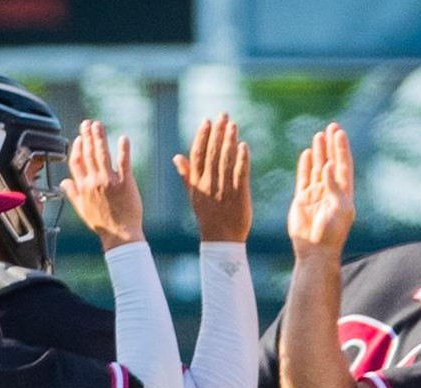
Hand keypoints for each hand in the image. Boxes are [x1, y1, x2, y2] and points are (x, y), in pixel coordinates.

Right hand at [60, 119, 145, 249]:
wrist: (119, 235)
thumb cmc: (102, 224)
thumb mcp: (81, 209)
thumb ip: (72, 193)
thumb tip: (64, 183)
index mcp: (83, 187)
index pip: (76, 162)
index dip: (77, 148)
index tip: (80, 138)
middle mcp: (94, 182)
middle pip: (88, 154)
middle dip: (87, 136)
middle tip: (89, 123)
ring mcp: (109, 182)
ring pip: (102, 155)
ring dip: (100, 138)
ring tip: (99, 125)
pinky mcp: (125, 184)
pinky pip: (123, 163)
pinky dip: (123, 150)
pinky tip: (123, 138)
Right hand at [176, 113, 252, 242]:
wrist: (221, 240)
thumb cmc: (208, 217)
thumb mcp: (193, 195)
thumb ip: (186, 174)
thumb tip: (176, 156)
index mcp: (197, 182)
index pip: (198, 154)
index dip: (202, 137)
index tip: (207, 121)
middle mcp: (209, 184)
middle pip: (213, 153)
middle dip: (218, 133)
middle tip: (223, 115)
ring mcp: (224, 189)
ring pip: (226, 161)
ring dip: (230, 141)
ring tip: (233, 125)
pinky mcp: (239, 195)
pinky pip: (240, 174)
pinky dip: (242, 160)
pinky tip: (244, 146)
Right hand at [287, 124, 354, 260]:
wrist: (314, 250)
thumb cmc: (331, 233)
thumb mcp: (338, 209)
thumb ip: (334, 186)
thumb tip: (330, 165)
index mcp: (344, 194)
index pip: (344, 165)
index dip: (342, 149)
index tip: (339, 133)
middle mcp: (331, 192)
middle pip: (332, 163)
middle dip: (332, 146)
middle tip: (332, 126)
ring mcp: (316, 195)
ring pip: (318, 168)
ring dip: (319, 152)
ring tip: (319, 135)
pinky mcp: (303, 199)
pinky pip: (304, 178)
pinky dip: (305, 166)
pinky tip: (307, 153)